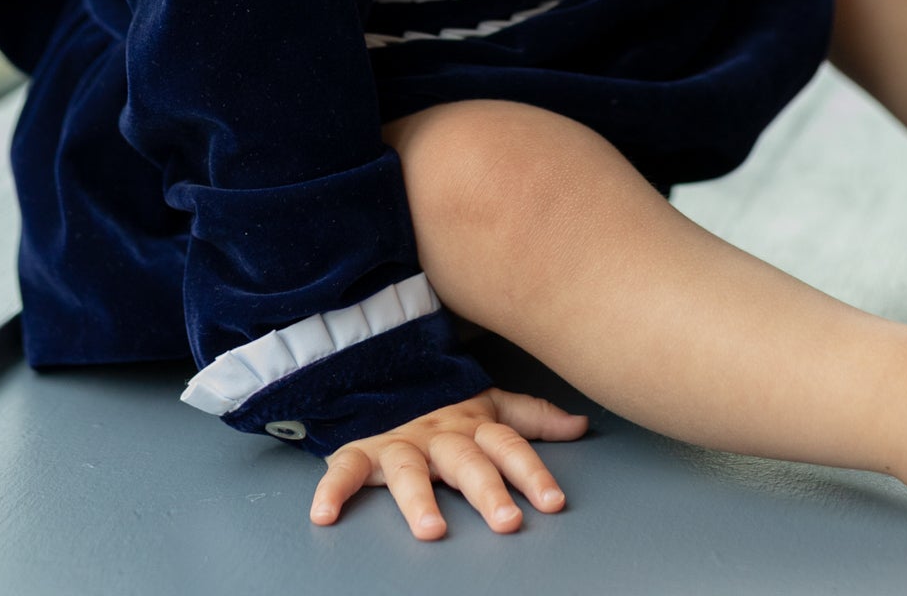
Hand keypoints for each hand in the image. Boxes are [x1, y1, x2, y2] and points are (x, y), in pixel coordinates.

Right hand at [311, 387, 588, 539]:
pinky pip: (344, 468)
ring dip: (419, 499)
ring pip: (410, 469)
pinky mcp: (361, 452)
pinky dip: (333, 489)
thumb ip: (532, 418)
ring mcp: (400, 443)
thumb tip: (581, 425)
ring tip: (431, 530)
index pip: (509, 447)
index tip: (553, 503)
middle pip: (467, 461)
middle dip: (487, 491)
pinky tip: (325, 515)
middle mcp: (439, 435)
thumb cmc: (445, 410)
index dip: (532, 473)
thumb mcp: (490, 407)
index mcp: (472, 426)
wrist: (384, 377)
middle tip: (507, 521)